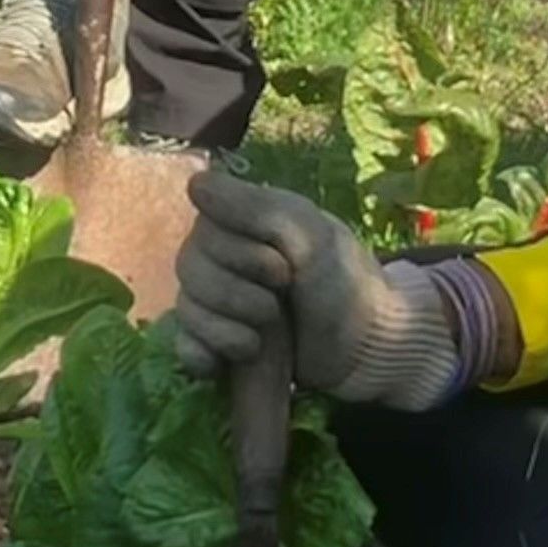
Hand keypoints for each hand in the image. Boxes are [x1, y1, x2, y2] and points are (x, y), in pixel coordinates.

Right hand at [168, 170, 462, 409]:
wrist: (364, 350)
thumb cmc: (342, 282)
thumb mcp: (309, 233)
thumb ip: (254, 207)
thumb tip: (193, 184)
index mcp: (241, 224)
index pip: (204, 229)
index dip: (240, 253)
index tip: (283, 267)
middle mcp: (221, 258)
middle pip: (189, 269)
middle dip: (235, 294)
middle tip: (278, 304)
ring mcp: (217, 304)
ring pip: (186, 307)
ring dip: (225, 328)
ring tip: (263, 340)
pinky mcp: (218, 345)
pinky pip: (184, 346)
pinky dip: (199, 354)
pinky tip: (221, 362)